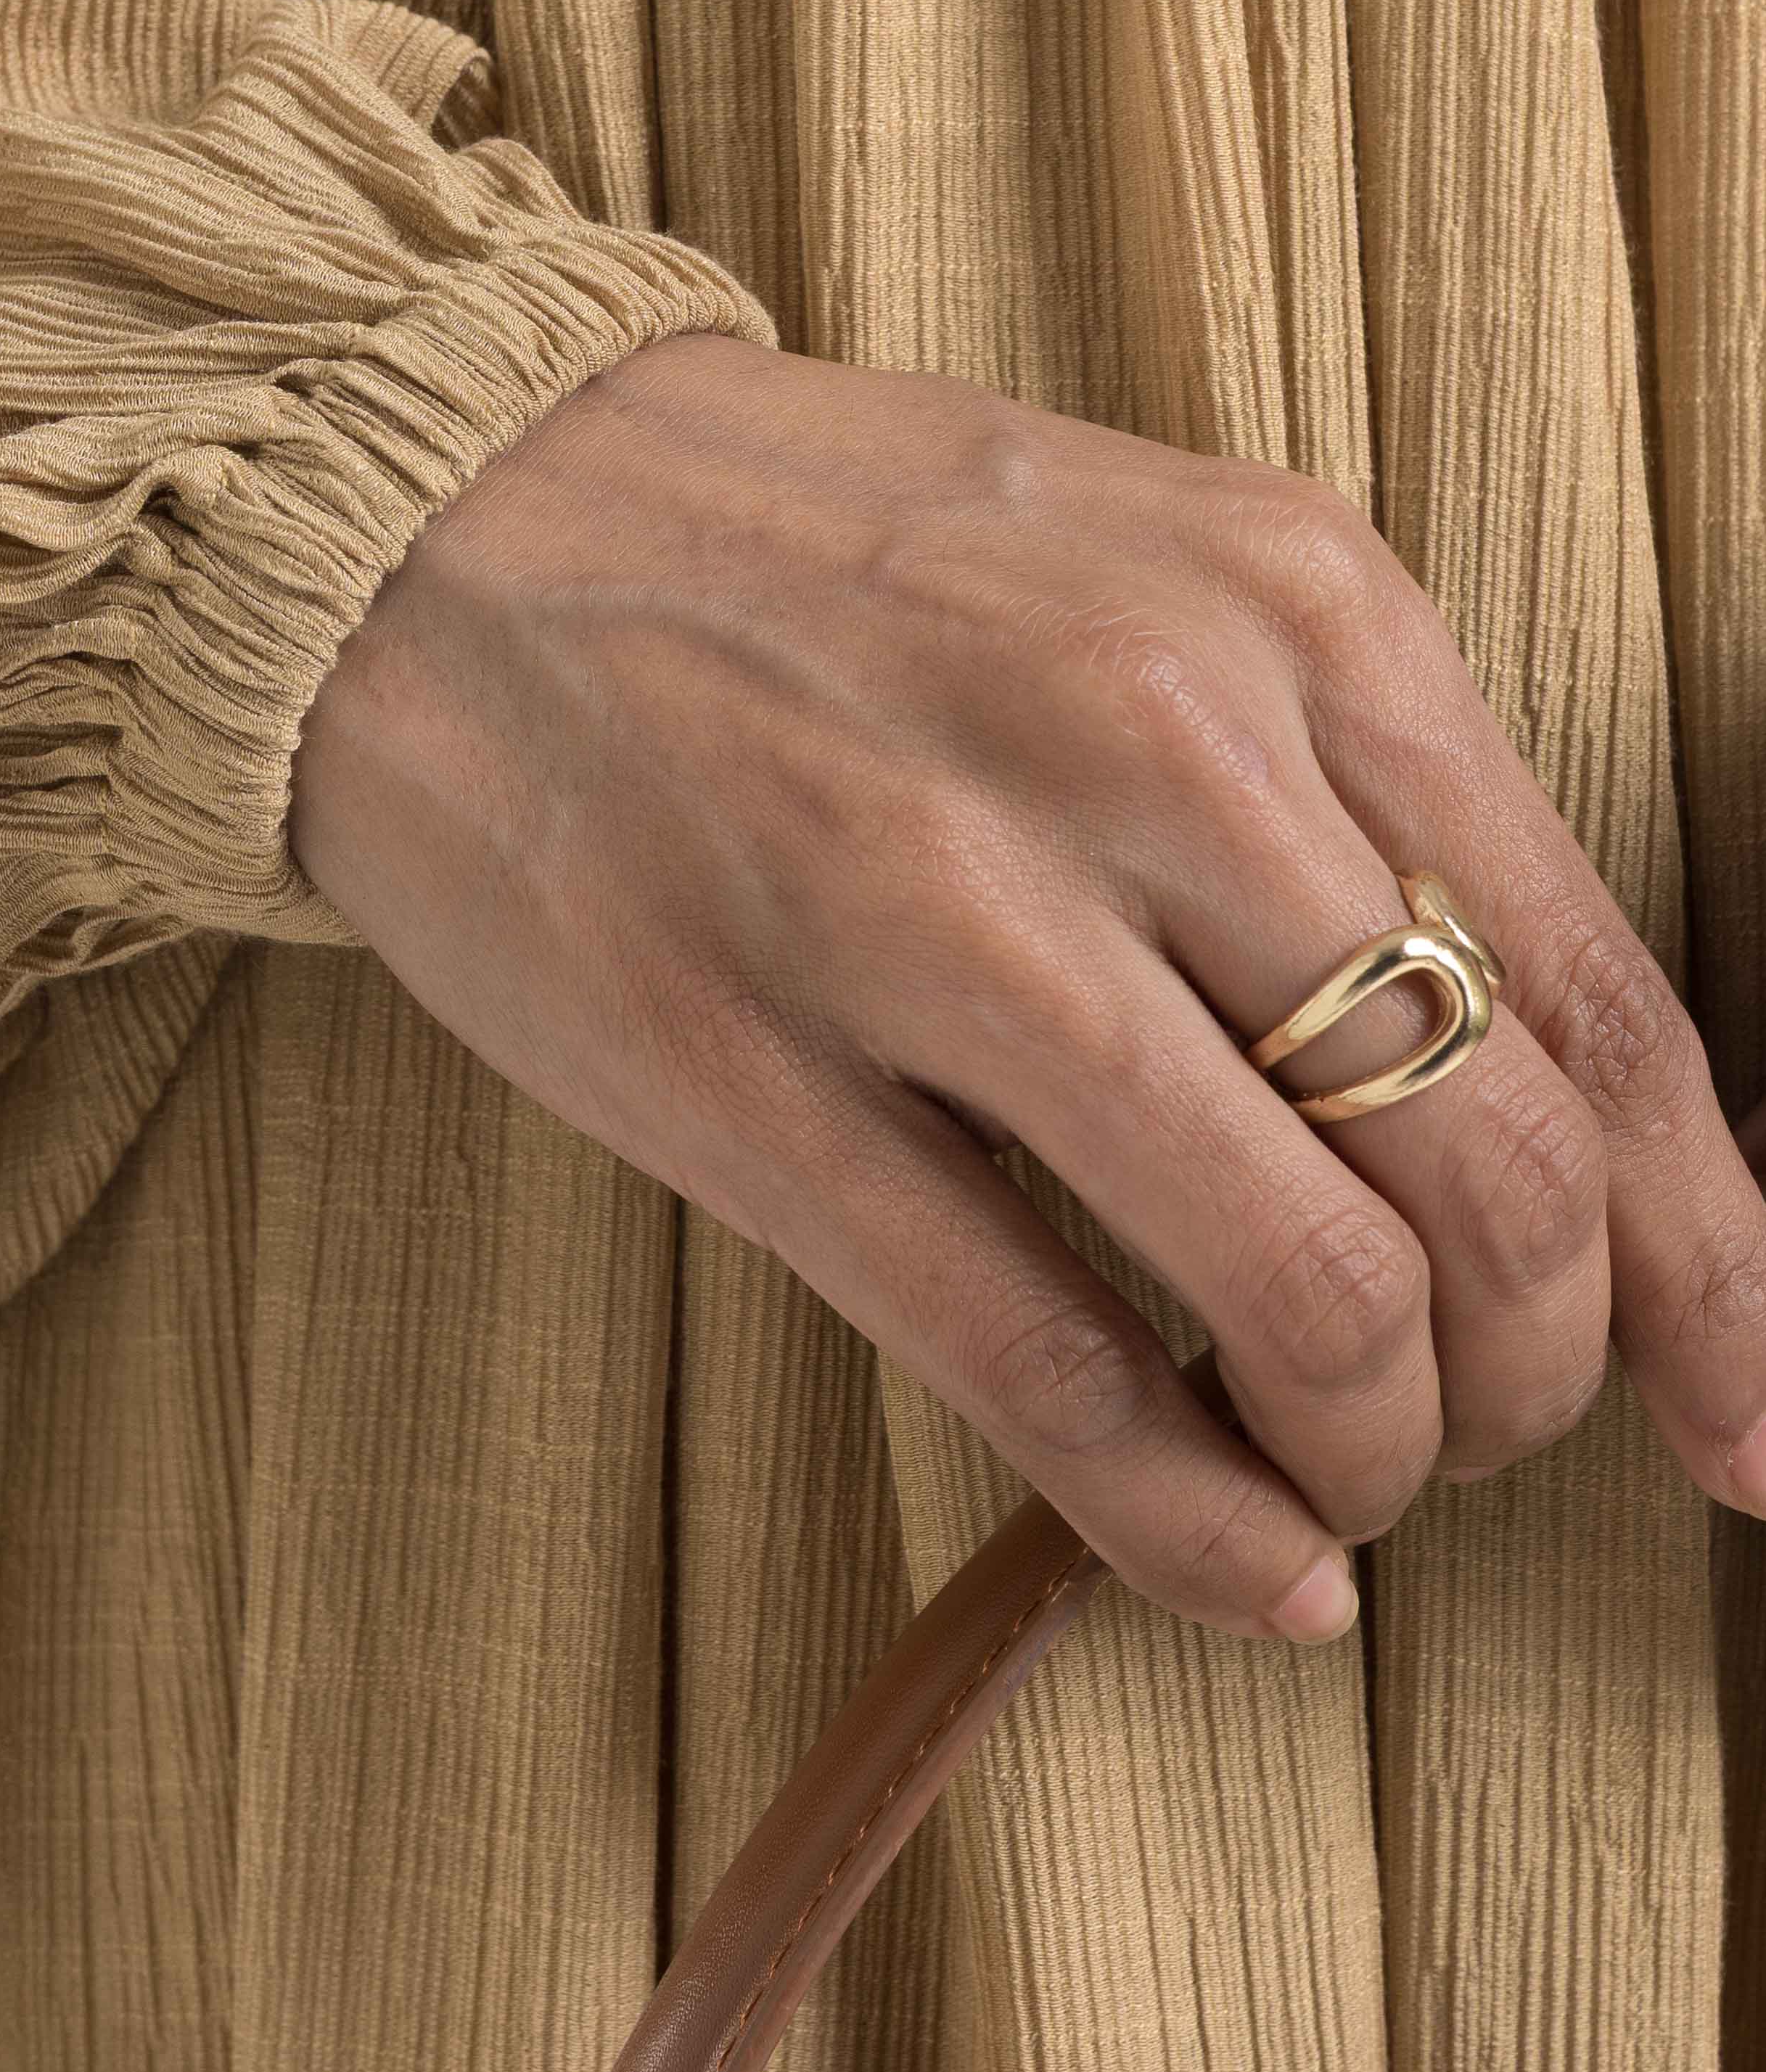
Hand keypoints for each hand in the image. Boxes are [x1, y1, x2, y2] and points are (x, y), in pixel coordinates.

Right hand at [290, 331, 1765, 1640]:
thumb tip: (1526, 1101)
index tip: (1741, 1413)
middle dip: (1538, 1381)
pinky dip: (1187, 1524)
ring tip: (1336, 1477)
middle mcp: (1148, 737)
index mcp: (1287, 600)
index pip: (1603, 1001)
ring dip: (1375, 1457)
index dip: (1716, 1262)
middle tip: (1484, 1430)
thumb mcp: (1140, 569)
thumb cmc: (804, 551)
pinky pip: (1047, 1368)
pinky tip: (1237, 1565)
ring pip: (1305, 1294)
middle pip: (1496, 1179)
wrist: (436, 506)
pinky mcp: (748, 1068)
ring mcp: (935, 908)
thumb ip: (1343, 793)